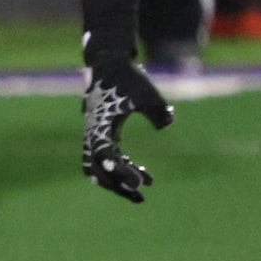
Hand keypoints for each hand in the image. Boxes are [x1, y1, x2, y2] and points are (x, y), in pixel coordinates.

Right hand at [81, 52, 174, 203]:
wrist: (111, 63)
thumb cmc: (128, 77)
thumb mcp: (146, 93)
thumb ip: (157, 110)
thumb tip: (167, 123)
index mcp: (100, 126)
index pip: (105, 157)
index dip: (119, 172)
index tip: (139, 183)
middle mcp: (93, 134)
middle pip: (97, 170)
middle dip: (117, 186)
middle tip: (139, 197)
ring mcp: (96, 135)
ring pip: (100, 168)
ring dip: (118, 181)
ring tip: (142, 192)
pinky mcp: (103, 133)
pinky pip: (109, 159)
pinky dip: (124, 169)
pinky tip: (146, 174)